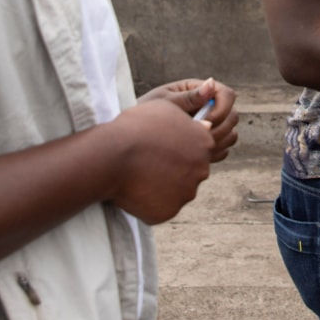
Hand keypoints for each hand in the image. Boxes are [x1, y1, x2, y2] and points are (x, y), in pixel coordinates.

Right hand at [105, 98, 214, 223]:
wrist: (112, 154)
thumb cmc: (135, 126)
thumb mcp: (165, 108)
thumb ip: (190, 116)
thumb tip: (208, 123)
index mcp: (204, 142)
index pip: (197, 150)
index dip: (176, 149)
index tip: (159, 148)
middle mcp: (202, 168)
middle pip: (189, 171)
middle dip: (172, 169)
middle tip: (148, 163)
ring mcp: (187, 192)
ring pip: (177, 191)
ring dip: (163, 186)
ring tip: (140, 176)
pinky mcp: (170, 211)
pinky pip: (163, 208)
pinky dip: (152, 203)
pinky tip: (136, 190)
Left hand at [142, 77, 239, 161]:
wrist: (132, 136)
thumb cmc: (143, 113)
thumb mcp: (163, 103)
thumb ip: (188, 98)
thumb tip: (211, 83)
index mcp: (199, 91)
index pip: (227, 94)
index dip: (221, 109)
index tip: (203, 123)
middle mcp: (209, 107)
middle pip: (233, 116)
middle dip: (220, 128)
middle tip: (196, 138)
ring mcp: (210, 126)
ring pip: (231, 134)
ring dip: (218, 142)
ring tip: (194, 147)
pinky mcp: (206, 143)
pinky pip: (223, 150)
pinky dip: (214, 153)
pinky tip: (194, 155)